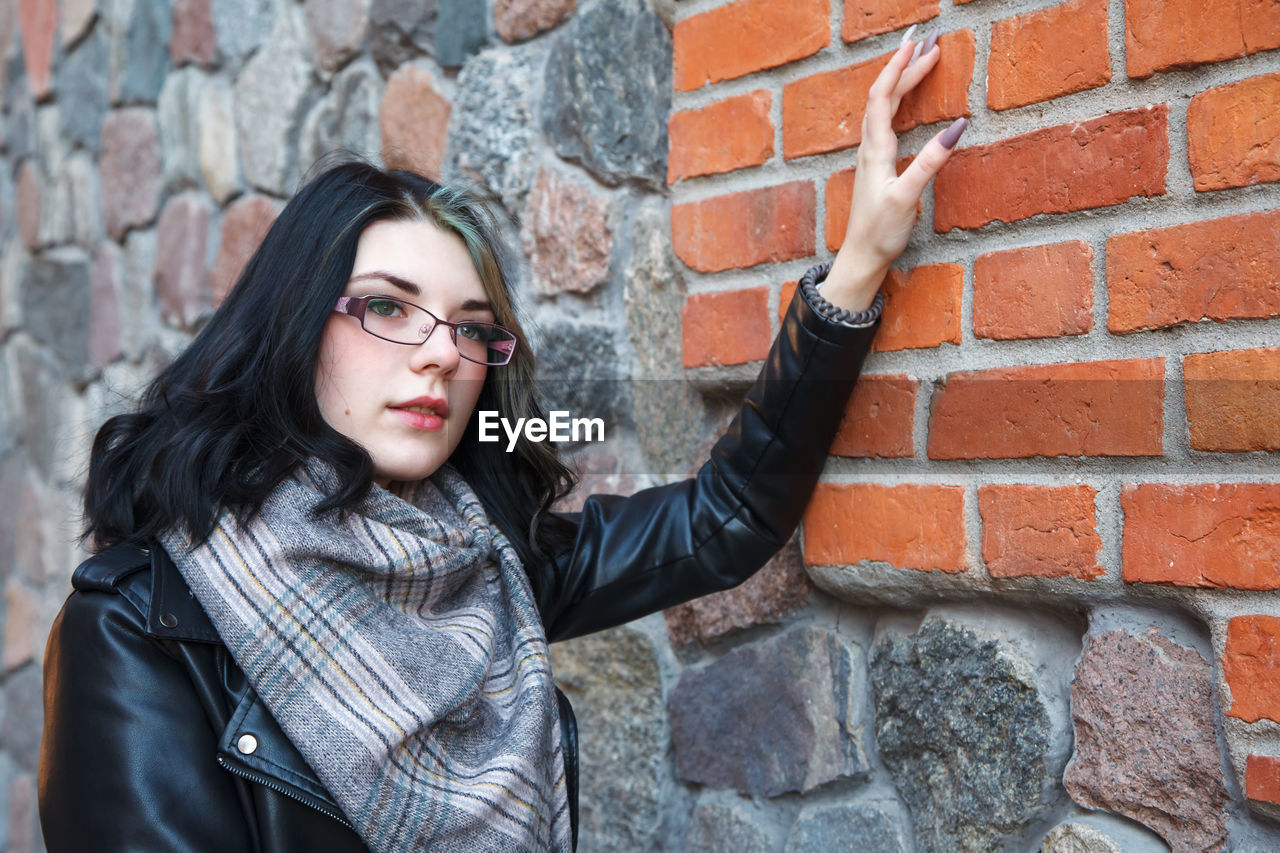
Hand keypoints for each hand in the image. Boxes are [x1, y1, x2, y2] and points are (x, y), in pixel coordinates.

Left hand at [823, 27, 967, 311]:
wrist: (861, 257)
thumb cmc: (881, 231)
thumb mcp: (908, 197)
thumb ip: (930, 162)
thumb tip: (957, 128)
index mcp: (875, 149)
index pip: (883, 96)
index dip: (899, 67)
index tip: (918, 43)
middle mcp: (869, 147)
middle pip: (885, 95)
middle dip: (906, 65)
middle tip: (930, 40)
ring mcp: (872, 155)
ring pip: (885, 106)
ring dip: (902, 80)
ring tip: (922, 58)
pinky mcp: (877, 164)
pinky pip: (886, 120)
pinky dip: (898, 100)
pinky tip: (906, 97)